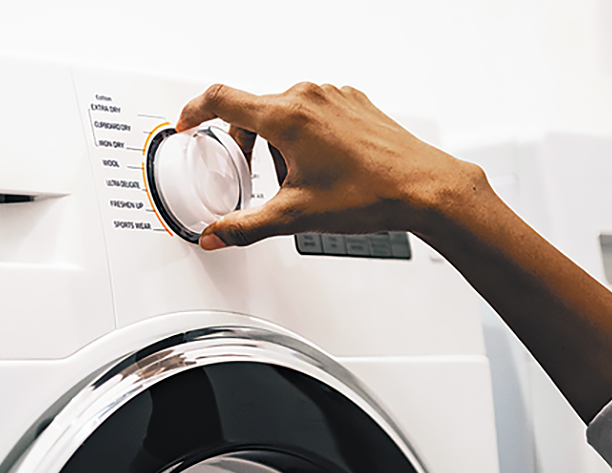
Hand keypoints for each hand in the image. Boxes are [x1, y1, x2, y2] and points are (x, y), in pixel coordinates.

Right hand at [176, 82, 486, 249]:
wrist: (424, 188)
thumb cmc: (370, 195)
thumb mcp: (295, 216)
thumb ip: (245, 227)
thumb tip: (217, 236)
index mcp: (287, 117)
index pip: (221, 99)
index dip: (195, 111)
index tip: (188, 123)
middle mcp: (309, 96)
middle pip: (253, 109)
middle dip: (245, 142)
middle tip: (253, 174)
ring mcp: (334, 96)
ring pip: (284, 110)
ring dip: (277, 140)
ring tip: (297, 177)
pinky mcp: (353, 102)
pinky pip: (313, 110)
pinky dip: (304, 133)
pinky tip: (321, 165)